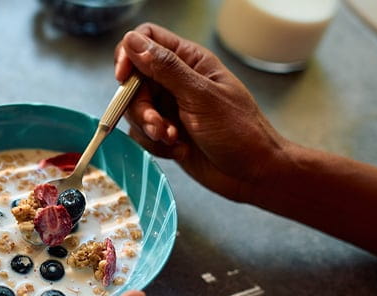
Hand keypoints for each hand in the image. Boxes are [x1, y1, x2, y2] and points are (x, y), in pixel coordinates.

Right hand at [114, 23, 287, 201]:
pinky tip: (177, 149)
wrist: (252, 174)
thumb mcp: (201, 96)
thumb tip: (133, 42)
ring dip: (149, 127)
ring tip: (172, 139)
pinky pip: (142, 134)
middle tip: (156, 123)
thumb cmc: (240, 132)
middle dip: (139, 105)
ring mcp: (171, 108)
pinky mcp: (167, 133)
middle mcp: (177, 81)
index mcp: (190, 62)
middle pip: (134, 80)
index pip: (147, 40)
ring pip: (135, 110)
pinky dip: (155, 144)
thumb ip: (165, 68)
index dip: (129, 54)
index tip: (123, 77)